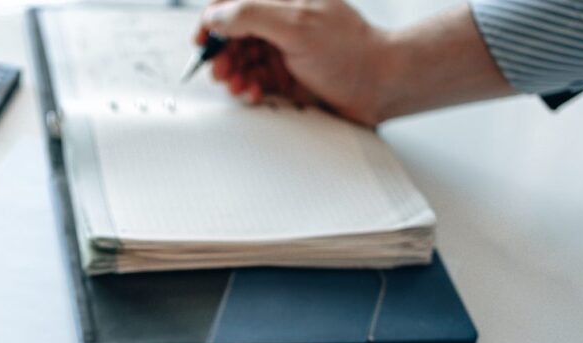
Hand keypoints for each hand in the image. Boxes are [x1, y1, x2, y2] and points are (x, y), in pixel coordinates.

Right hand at [197, 0, 390, 124]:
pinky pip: (255, 79)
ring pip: (242, 58)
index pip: (232, 1)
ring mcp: (283, 46)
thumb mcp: (296, 25)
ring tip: (237, 86)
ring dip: (234, 74)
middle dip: (222, 53)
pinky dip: (249, 87)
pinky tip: (253, 93)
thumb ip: (251, 15)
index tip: (202, 40)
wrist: (379, 85)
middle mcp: (281, 19)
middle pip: (233, 32)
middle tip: (220, 71)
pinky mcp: (286, 73)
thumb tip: (215, 15)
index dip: (212, 19)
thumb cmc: (350, 52)